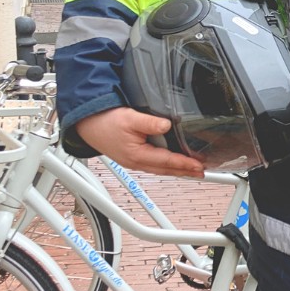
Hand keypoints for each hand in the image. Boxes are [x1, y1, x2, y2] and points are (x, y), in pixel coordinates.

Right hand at [75, 107, 203, 177]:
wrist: (87, 124)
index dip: (185, 164)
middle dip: (185, 172)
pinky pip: (154, 164)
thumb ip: (149, 123)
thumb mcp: (129, 118)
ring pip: (161, 169)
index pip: (167, 161)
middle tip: (202, 172)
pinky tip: (173, 163)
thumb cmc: (105, 122)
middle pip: (166, 169)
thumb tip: (167, 125)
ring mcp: (134, 161)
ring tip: (192, 170)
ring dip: (177, 170)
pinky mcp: (132, 157)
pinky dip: (167, 165)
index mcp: (137, 155)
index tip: (199, 165)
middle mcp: (136, 162)